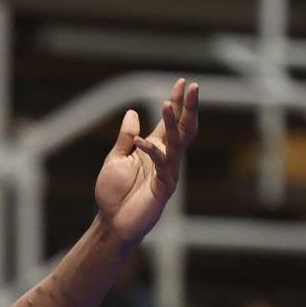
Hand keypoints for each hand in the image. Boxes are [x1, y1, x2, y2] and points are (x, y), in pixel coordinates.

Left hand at [95, 79, 199, 245]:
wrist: (112, 223)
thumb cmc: (114, 194)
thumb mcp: (115, 159)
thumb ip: (125, 138)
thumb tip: (132, 113)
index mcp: (155, 150)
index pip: (171, 122)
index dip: (176, 103)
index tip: (182, 83)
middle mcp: (166, 159)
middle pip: (183, 129)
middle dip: (188, 108)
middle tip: (193, 87)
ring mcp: (168, 173)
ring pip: (176, 144)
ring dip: (172, 124)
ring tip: (167, 104)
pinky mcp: (164, 189)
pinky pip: (161, 167)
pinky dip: (151, 152)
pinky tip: (141, 141)